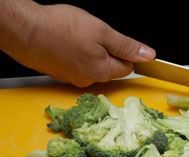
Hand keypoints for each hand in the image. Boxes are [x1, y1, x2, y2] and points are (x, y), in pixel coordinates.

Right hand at [1, 2, 154, 86]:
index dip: (124, 52)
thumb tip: (148, 55)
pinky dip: (74, 55)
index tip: (113, 40)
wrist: (23, 30)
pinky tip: (65, 43)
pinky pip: (75, 65)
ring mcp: (72, 78)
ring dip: (89, 53)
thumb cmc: (59, 28)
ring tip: (75, 38)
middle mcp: (89, 80)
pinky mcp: (59, 73)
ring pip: (92, 66)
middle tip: (91, 35)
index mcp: (103, 71)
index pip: (127, 67)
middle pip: (109, 68)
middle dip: (106, 52)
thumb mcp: (101, 31)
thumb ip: (126, 46)